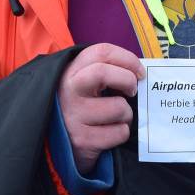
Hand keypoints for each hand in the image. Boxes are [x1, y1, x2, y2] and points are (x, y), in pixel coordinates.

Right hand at [58, 43, 144, 173]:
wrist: (54, 141)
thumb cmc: (79, 105)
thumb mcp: (83, 82)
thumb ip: (105, 72)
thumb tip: (138, 74)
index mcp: (72, 71)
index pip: (102, 52)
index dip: (127, 59)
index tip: (139, 72)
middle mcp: (69, 91)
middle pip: (103, 72)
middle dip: (127, 80)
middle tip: (132, 91)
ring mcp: (74, 115)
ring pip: (118, 108)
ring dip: (127, 114)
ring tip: (118, 117)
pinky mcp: (82, 140)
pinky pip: (119, 132)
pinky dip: (122, 132)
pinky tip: (111, 132)